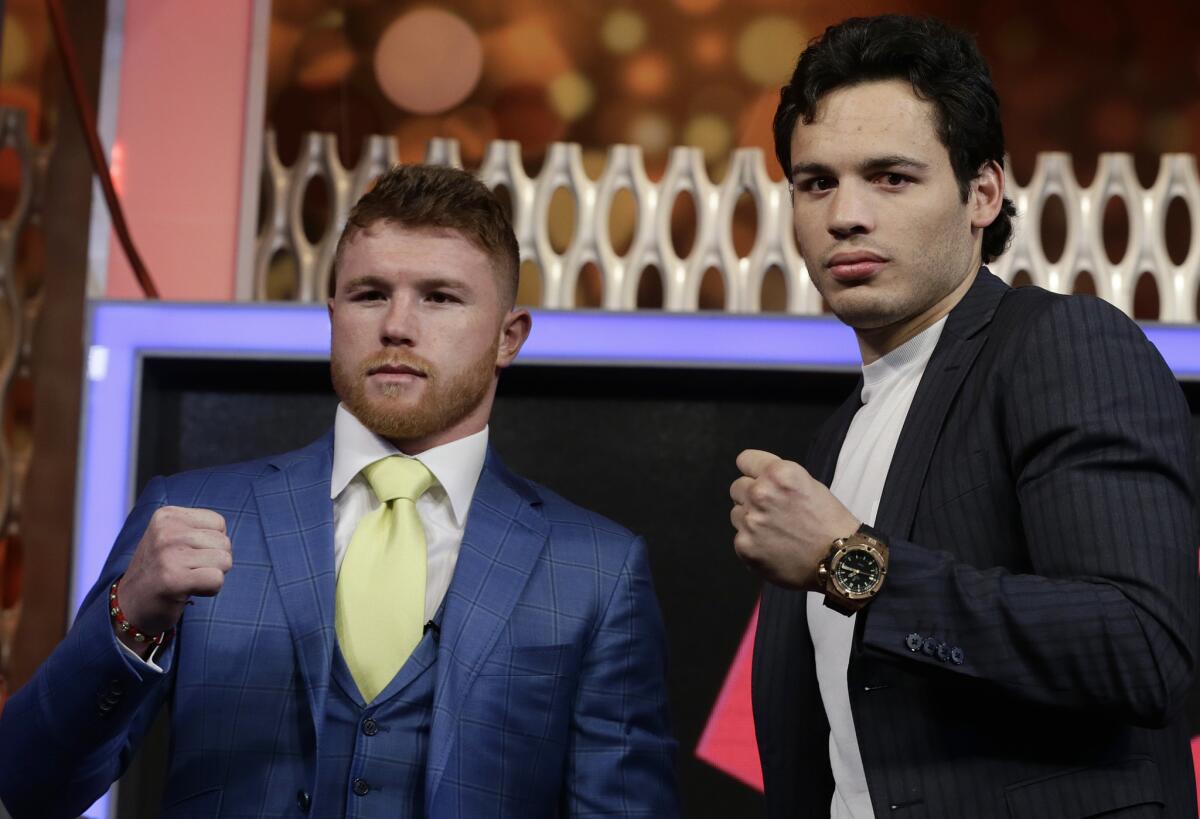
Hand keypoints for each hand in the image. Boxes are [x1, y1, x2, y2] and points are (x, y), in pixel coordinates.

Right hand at [115, 507, 230, 648]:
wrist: (130, 606)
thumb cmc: (161, 571)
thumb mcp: (172, 538)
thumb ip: (198, 529)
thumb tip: (226, 536)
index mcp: (167, 516)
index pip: (218, 523)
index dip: (212, 543)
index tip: (188, 555)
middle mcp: (166, 531)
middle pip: (224, 542)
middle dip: (214, 561)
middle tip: (188, 571)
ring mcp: (168, 554)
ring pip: (224, 560)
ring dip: (212, 575)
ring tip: (188, 579)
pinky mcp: (172, 579)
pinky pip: (217, 580)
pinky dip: (211, 589)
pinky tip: (190, 591)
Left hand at [729, 449, 858, 589]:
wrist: (840, 560)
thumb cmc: (830, 522)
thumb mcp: (810, 485)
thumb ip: (780, 480)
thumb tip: (757, 480)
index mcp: (779, 473)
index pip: (745, 460)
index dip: (752, 471)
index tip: (757, 480)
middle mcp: (760, 493)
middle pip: (737, 487)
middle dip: (750, 496)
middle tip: (771, 511)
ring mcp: (750, 520)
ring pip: (736, 513)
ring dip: (750, 520)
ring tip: (775, 532)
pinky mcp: (744, 546)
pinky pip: (740, 538)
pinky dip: (753, 543)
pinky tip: (773, 549)